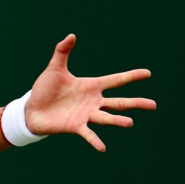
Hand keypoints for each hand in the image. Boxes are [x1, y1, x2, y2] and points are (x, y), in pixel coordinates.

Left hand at [26, 34, 155, 150]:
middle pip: (119, 102)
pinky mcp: (75, 126)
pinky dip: (95, 141)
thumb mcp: (54, 69)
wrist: (31, 109)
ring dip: (117, 121)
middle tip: (153, 105)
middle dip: (136, 103)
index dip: (131, 76)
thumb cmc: (45, 89)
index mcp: (91, 86)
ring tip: (129, 122)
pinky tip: (103, 148)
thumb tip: (71, 35)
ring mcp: (86, 115)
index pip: (116, 80)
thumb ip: (62, 52)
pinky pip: (88, 134)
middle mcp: (93, 101)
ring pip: (106, 118)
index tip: (148, 73)